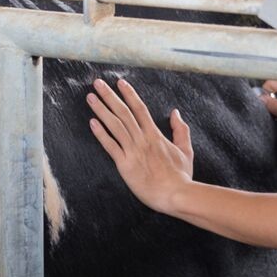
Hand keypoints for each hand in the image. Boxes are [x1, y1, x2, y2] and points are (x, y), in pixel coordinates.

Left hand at [87, 78, 193, 214]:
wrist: (176, 194)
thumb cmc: (181, 175)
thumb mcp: (186, 150)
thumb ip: (180, 130)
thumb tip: (175, 113)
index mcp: (155, 135)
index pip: (140, 108)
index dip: (129, 94)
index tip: (120, 82)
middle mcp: (142, 139)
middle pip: (124, 112)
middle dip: (109, 96)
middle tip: (97, 83)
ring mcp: (133, 151)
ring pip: (115, 125)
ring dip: (101, 110)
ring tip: (90, 97)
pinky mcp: (125, 165)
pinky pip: (111, 146)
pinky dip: (101, 134)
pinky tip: (92, 122)